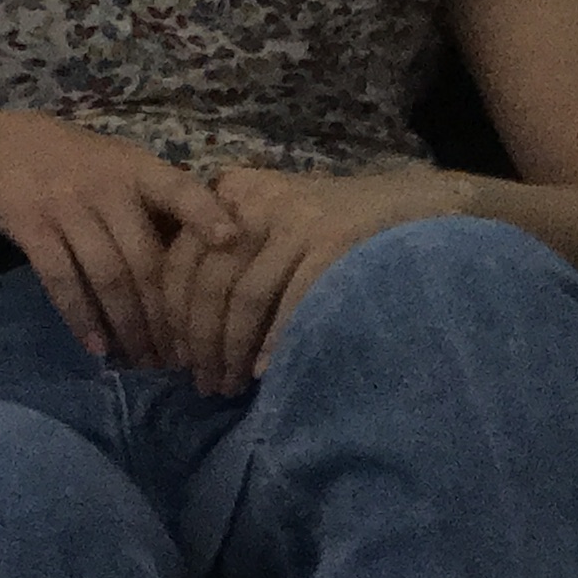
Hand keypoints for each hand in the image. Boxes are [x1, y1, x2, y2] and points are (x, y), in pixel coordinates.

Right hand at [0, 110, 246, 366]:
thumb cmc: (85, 167)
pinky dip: (81, 317)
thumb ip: (164, 205)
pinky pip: (61, 280)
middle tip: (182, 359)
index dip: (204, 212)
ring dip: (130, 327)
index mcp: (137, 169)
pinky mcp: (31, 224)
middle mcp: (105, 185)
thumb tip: (222, 260)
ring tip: (145, 362)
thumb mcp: (124, 169)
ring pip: (108, 276)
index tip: (232, 241)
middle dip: (166, 316)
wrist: (4, 146)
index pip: (178, 187)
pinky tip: (98, 349)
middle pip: (145, 259)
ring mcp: (65, 204)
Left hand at [161, 164, 471, 396]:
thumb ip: (229, 253)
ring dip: (232, 350)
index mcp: (231, 192)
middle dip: (201, 342)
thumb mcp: (269, 217)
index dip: (172, 315)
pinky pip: (291, 302)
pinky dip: (275, 342)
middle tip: (204, 383)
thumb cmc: (328, 221)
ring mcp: (295, 219)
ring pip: (245, 297)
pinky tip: (264, 371)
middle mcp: (256, 201)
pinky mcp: (332, 240)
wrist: (405, 202)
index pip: (180, 258)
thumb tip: (187, 327)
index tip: (175, 357)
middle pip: (209, 282)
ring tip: (230, 385)